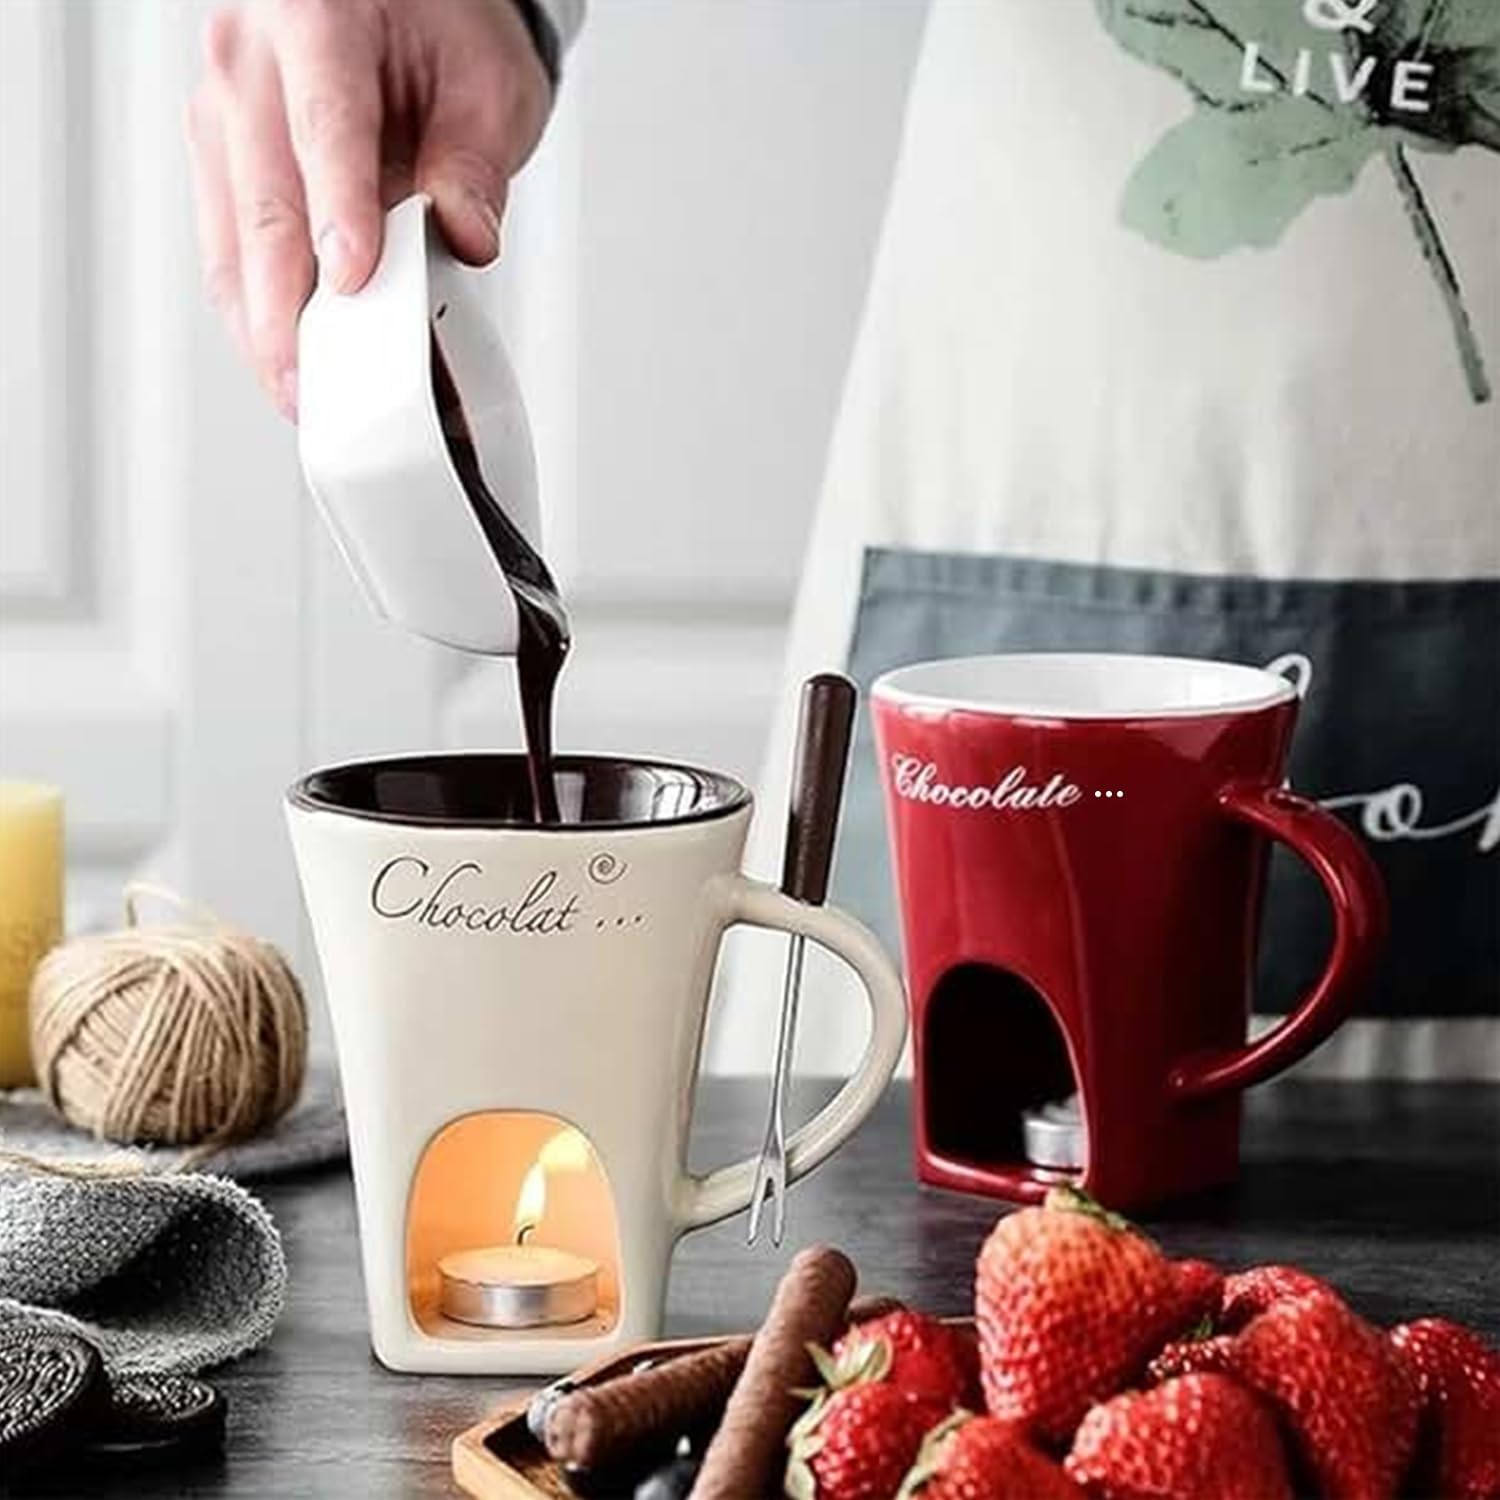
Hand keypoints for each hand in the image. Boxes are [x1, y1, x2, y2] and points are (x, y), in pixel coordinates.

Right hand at [187, 0, 552, 419]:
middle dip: (286, 307)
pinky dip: (256, 310)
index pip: (325, 128)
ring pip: (232, 237)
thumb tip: (467, 240)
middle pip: (263, 200)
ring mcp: (224, 112)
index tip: (351, 282)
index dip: (338, 212)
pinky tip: (285, 358)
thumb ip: (474, 165)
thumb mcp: (488, 84)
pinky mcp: (221, 158)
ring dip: (263, 326)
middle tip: (316, 383)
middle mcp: (250, 62)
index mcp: (317, 18)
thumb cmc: (443, 27)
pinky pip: (229, 246)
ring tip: (301, 394)